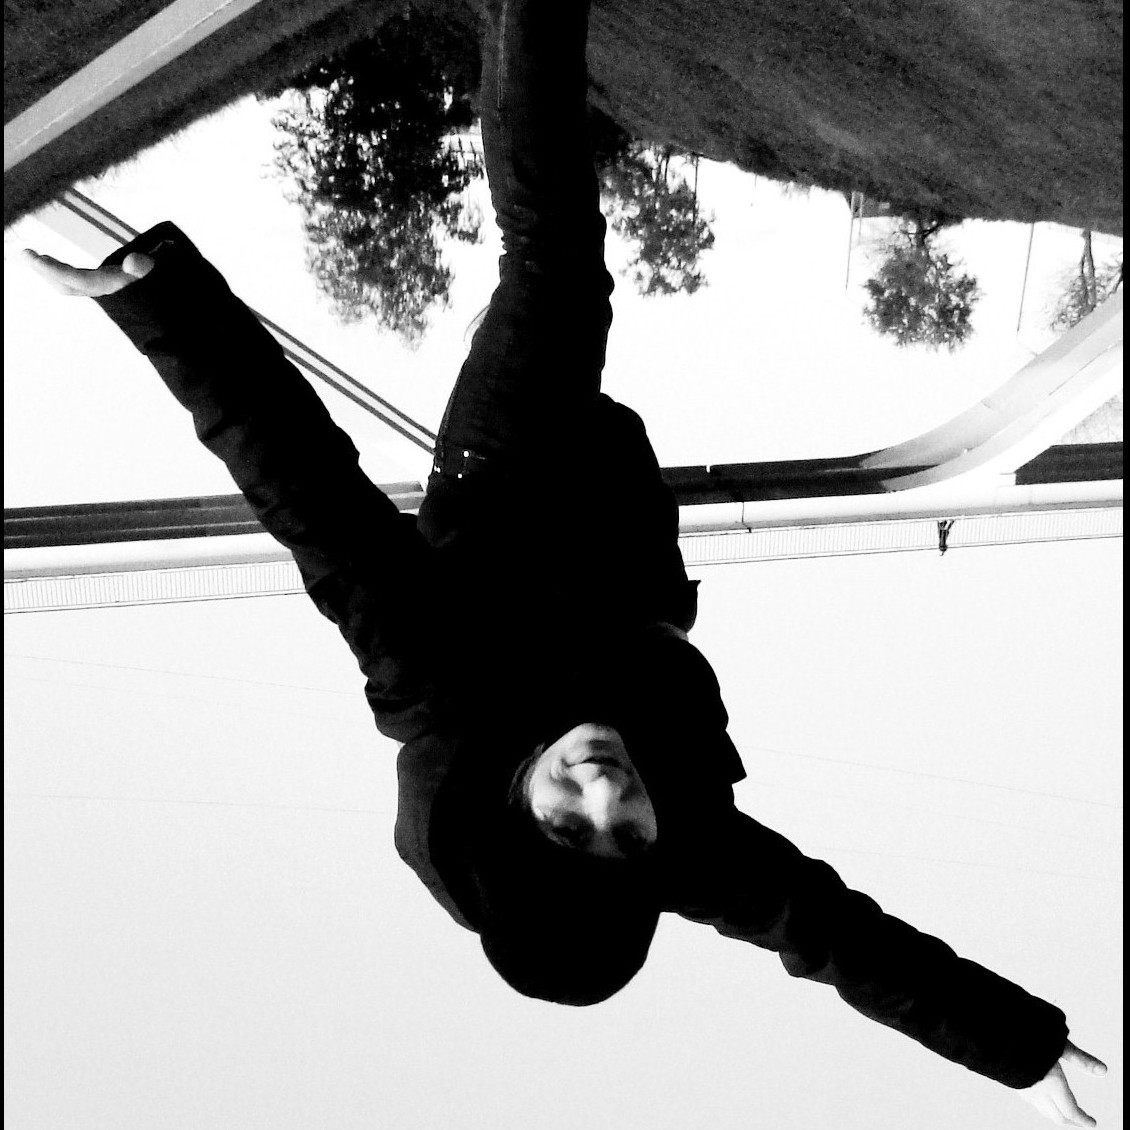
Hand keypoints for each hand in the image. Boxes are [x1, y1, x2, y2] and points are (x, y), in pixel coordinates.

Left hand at [22, 248, 154, 296]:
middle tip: (25, 253)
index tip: (36, 257)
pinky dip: (60, 272)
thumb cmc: (163, 285)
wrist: (169, 306)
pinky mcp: (103, 284)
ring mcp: (102, 288)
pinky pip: (75, 281)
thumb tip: (134, 260)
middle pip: (66, 285)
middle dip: (45, 271)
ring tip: (33, 257)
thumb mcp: (157, 273)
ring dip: (49, 272)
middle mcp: (104, 290)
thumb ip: (146, 267)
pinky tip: (52, 263)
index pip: (77, 280)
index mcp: (112, 286)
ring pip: (68, 285)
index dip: (55, 270)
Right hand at [1020, 1040, 1107, 1126]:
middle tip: (1082, 1120)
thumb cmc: (1026, 1035)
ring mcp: (1024, 1089)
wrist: (990, 1032)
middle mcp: (1038, 1091)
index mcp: (1052, 1083)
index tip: (1092, 1123)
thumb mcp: (1058, 1044)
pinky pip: (1032, 1102)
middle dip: (1072, 1121)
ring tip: (1065, 1110)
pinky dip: (1043, 1105)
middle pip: (1058, 1116)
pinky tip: (1042, 1097)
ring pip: (1044, 1110)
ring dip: (1057, 1115)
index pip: (1071, 1111)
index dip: (1084, 1120)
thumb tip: (1103, 1070)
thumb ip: (1080, 1058)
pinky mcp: (1013, 1083)